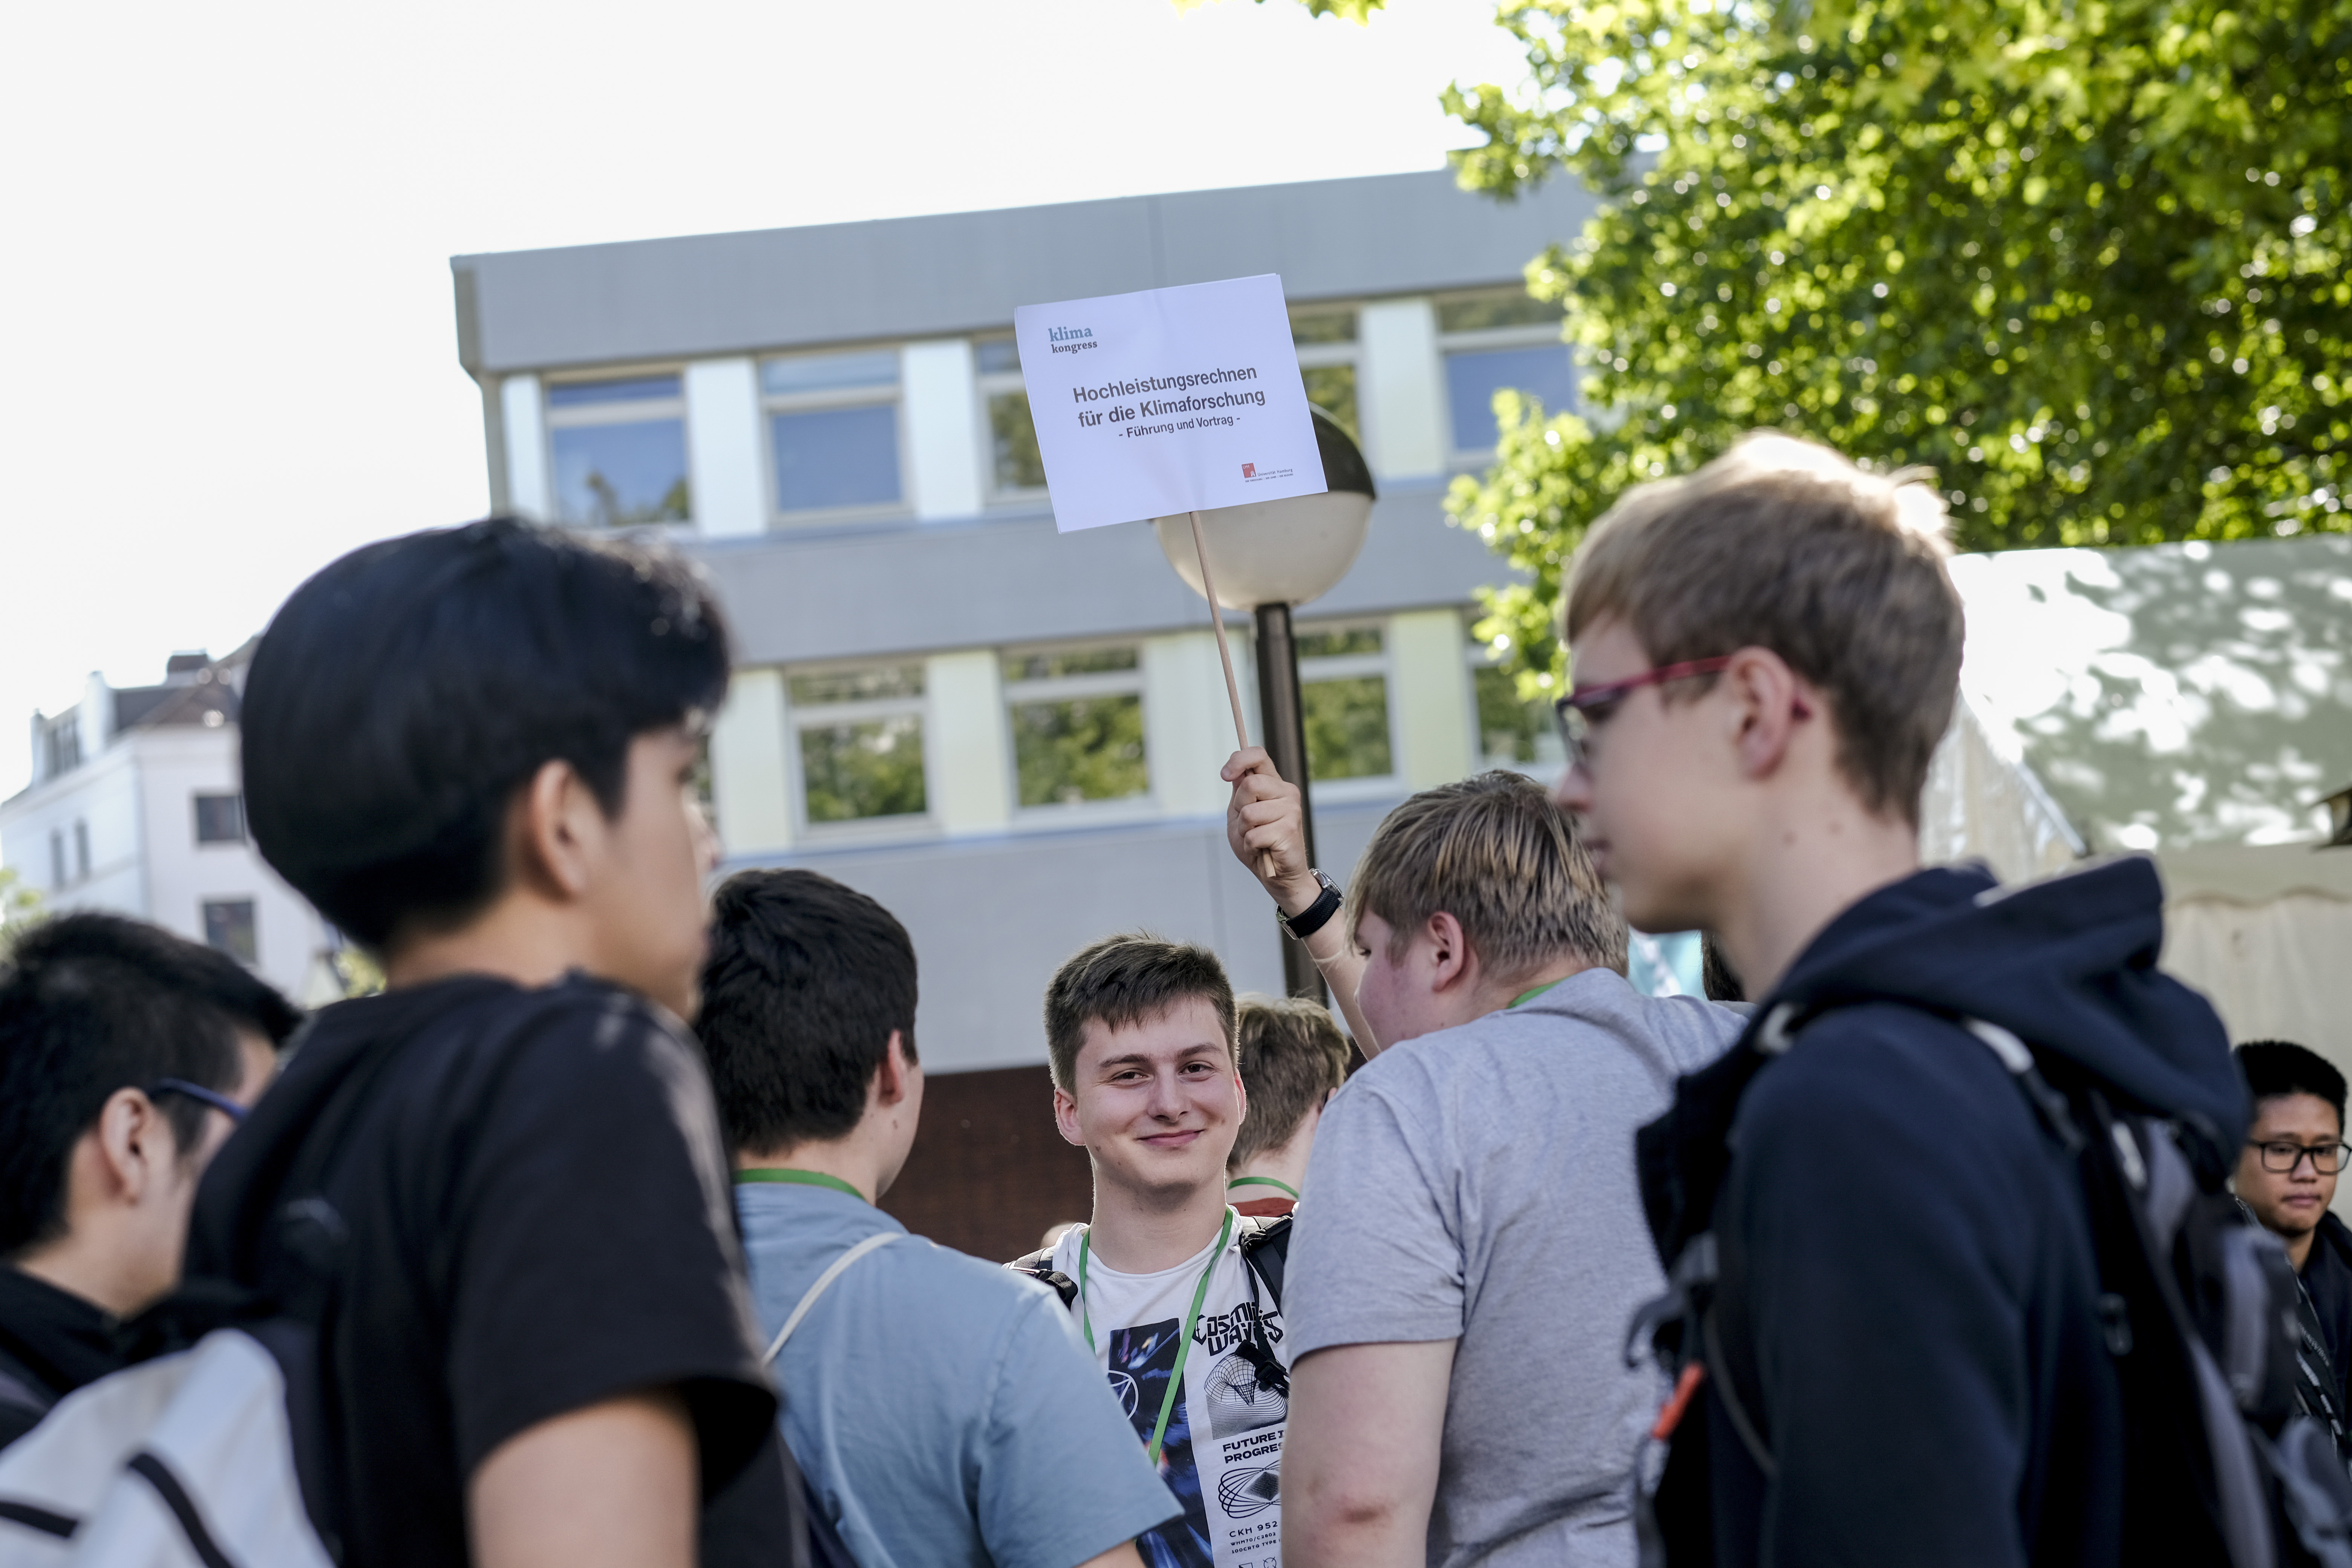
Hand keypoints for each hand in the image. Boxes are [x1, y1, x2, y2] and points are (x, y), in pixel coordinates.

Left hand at [1222, 748, 1318, 914]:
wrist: (1278, 876)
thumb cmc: (1258, 844)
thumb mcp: (1241, 814)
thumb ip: (1239, 792)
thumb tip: (1235, 771)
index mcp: (1274, 784)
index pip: (1258, 755)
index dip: (1238, 760)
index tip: (1225, 775)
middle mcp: (1286, 793)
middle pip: (1251, 785)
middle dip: (1239, 808)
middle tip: (1247, 825)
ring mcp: (1291, 811)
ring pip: (1249, 813)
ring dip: (1244, 832)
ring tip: (1256, 839)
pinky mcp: (1289, 831)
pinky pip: (1254, 835)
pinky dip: (1250, 846)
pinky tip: (1261, 850)